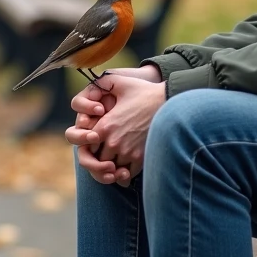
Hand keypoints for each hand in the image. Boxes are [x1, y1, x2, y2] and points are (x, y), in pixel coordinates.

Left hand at [65, 65, 162, 184]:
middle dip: (101, 158)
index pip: (86, 145)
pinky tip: (128, 166)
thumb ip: (101, 84)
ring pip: (112, 168)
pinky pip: (127, 174)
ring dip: (114, 166)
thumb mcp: (120, 83)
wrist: (169, 100)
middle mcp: (114, 141)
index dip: (90, 145)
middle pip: (99, 160)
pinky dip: (126, 173)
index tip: (96, 142)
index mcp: (105, 125)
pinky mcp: (141, 158)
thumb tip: (91, 86)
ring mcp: (127, 151)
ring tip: (117, 160)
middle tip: (106, 154)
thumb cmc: (144, 91)